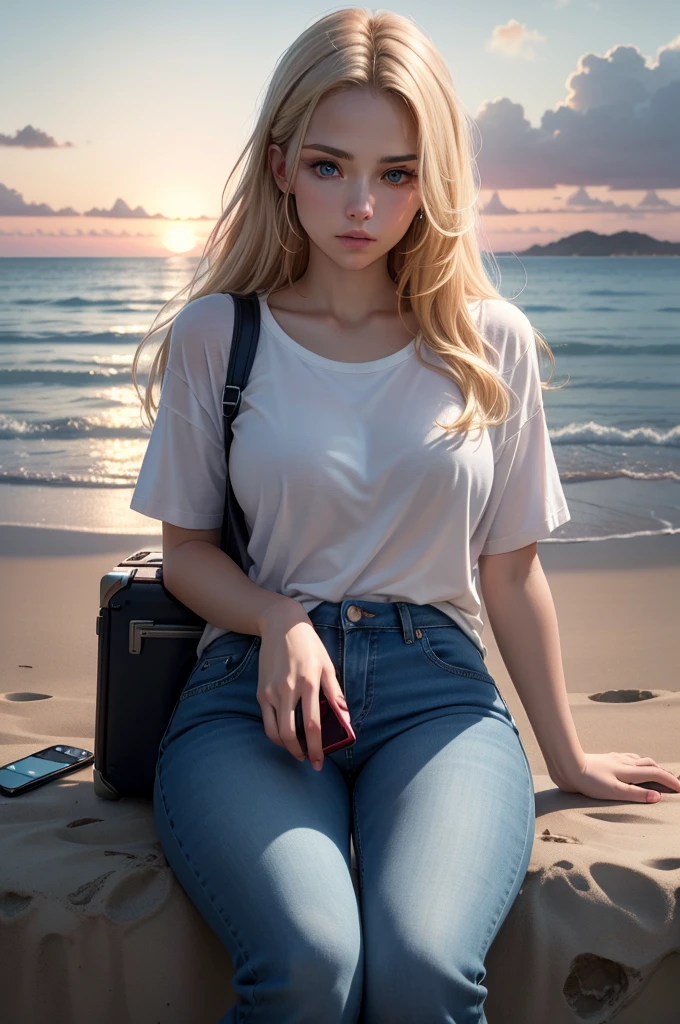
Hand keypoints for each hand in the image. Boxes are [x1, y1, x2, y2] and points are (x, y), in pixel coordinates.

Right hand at [256, 600, 348, 771]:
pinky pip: (267, 720)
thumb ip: (335, 693)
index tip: (320, 761)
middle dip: (299, 753)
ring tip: (297, 750)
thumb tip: (345, 718)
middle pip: (289, 734)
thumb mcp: (327, 665)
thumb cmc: (309, 645)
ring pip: (274, 732)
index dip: (316, 748)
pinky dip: (275, 733)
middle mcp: (288, 689)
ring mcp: (271, 692)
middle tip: (308, 759)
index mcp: (309, 683)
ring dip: (285, 746)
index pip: (312, 725)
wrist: (281, 625)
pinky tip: (286, 734)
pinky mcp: (261, 691)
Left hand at [554, 752, 679, 802]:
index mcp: (629, 771)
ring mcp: (615, 758)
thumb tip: (657, 797)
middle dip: (663, 772)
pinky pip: (627, 757)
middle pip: (650, 764)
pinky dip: (636, 761)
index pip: (656, 774)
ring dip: (651, 765)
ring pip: (639, 759)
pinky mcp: (606, 758)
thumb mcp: (614, 791)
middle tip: (672, 781)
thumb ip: (636, 794)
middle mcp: (624, 762)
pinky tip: (631, 764)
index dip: (670, 781)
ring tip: (656, 772)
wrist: (568, 765)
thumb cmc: (590, 781)